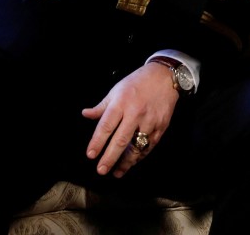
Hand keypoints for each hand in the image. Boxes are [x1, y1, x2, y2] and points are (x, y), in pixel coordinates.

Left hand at [81, 63, 177, 177]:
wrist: (164, 77)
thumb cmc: (137, 83)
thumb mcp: (116, 90)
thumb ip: (101, 106)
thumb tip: (85, 114)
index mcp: (121, 103)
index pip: (106, 126)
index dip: (97, 142)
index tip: (91, 155)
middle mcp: (135, 113)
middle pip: (121, 140)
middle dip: (110, 157)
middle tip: (101, 170)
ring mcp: (150, 121)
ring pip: (137, 146)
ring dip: (126, 162)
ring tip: (117, 172)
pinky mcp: (161, 126)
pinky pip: (149, 146)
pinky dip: (140, 156)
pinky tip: (133, 162)